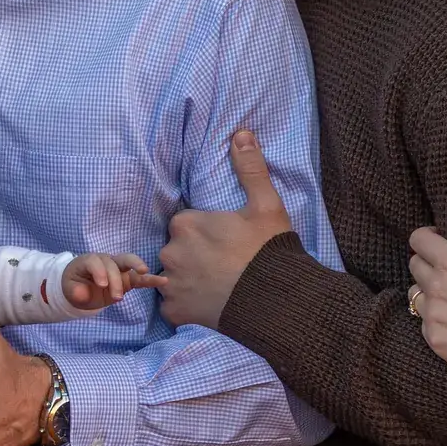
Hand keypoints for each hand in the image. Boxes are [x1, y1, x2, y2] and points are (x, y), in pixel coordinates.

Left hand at [61, 252, 164, 308]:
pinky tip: (163, 280)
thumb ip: (74, 291)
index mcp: (88, 261)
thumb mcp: (70, 289)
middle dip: (116, 279)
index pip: (95, 262)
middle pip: (113, 263)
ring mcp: (117, 268)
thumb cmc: (75, 284)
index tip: (101, 286)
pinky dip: (150, 279)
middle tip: (116, 298)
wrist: (81, 286)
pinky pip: (139, 278)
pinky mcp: (127, 279)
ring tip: (144, 272)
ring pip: (129, 262)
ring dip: (136, 268)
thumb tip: (81, 294)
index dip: (99, 272)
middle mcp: (104, 261)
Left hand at [157, 129, 286, 328]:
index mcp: (186, 224)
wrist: (277, 304)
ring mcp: (170, 285)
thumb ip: (250, 169)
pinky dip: (186, 305)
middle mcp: (169, 252)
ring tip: (216, 287)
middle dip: (193, 255)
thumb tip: (241, 133)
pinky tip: (209, 304)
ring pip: (172, 278)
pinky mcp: (174, 312)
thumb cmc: (268, 251)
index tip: (224, 241)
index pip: (185, 224)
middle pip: (176, 250)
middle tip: (222, 265)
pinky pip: (173, 305)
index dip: (204, 232)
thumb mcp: (265, 205)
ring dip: (186, 281)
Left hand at [408, 172, 446, 368]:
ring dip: (428, 290)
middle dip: (428, 261)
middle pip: (415, 265)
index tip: (443, 239)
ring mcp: (433, 317)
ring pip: (416, 294)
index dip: (429, 236)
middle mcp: (435, 289)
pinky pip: (423, 324)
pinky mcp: (436, 341)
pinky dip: (435, 319)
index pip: (418, 240)